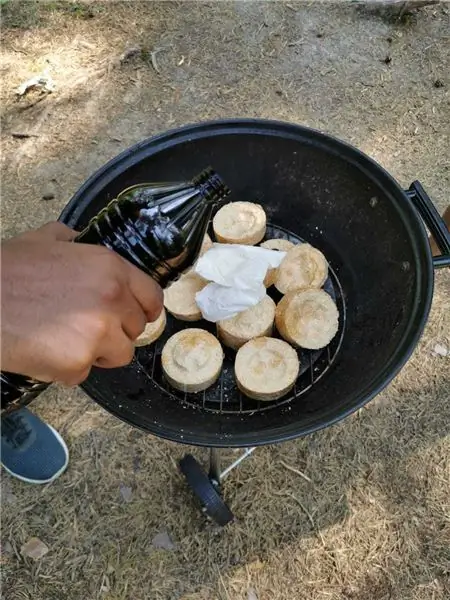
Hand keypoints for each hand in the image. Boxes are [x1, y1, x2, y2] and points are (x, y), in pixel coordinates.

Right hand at [1, 222, 162, 384]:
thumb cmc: (5, 270)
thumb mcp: (44, 239)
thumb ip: (75, 242)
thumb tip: (82, 242)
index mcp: (110, 267)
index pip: (152, 297)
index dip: (144, 309)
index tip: (136, 316)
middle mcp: (112, 298)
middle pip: (136, 328)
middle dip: (115, 331)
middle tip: (83, 328)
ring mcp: (97, 333)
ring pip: (118, 355)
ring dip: (96, 353)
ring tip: (62, 340)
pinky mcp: (77, 362)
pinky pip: (84, 373)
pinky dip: (67, 369)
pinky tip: (43, 351)